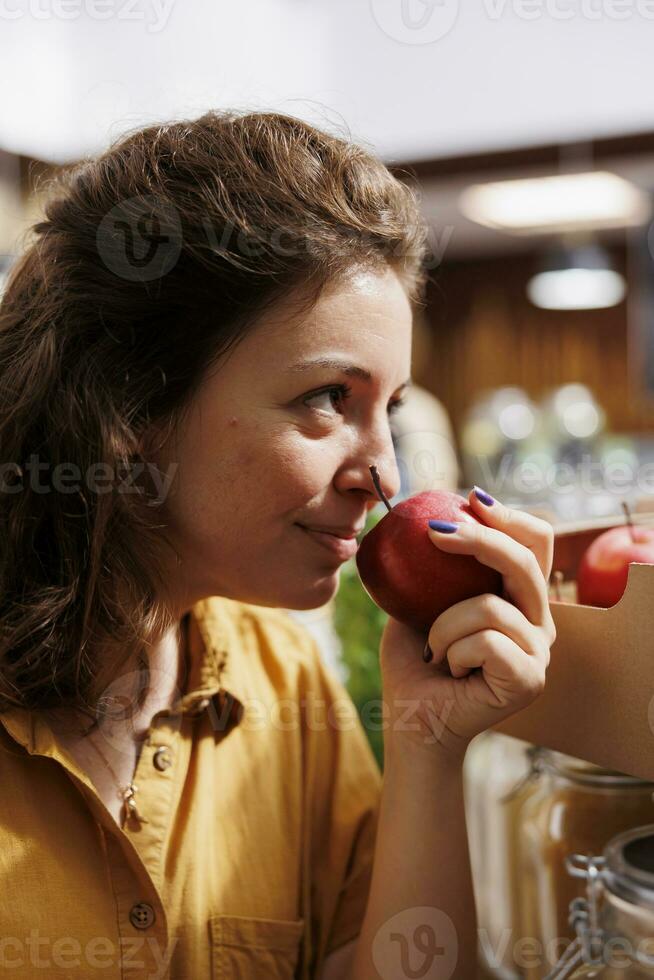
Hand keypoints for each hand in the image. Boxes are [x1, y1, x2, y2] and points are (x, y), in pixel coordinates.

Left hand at [379, 489, 555, 762]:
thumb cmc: (414, 661)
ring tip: (433, 649)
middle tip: (433, 532)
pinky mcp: (530, 678)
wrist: (412, 719)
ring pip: (491, 606)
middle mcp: (539, 622)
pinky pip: (485, 641)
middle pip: (525, 562)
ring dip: (444, 624)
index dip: (509, 515)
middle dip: (479, 539)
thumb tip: (424, 514)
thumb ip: (432, 566)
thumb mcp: (418, 601)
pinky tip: (449, 670)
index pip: (535, 544)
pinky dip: (452, 650)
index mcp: (520, 599)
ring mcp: (539, 652)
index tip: (469, 499)